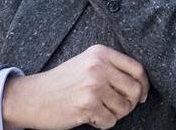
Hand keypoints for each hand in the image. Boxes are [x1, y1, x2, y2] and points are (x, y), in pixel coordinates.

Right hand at [2, 45, 149, 129]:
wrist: (31, 97)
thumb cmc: (61, 83)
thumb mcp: (86, 63)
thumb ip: (110, 67)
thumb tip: (141, 84)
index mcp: (100, 53)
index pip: (137, 69)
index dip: (144, 85)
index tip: (142, 95)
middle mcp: (99, 66)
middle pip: (135, 89)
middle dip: (130, 103)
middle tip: (118, 108)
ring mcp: (93, 86)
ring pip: (124, 107)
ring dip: (115, 114)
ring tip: (100, 111)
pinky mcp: (87, 105)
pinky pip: (110, 121)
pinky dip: (103, 123)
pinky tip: (90, 117)